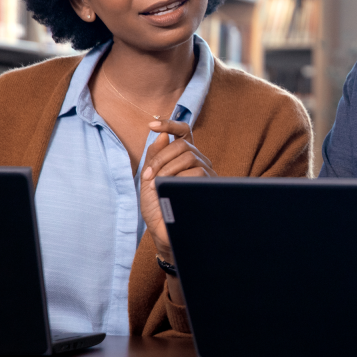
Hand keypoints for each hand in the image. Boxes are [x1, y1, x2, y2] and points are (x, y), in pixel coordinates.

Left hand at [139, 119, 214, 262]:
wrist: (165, 232)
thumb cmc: (158, 207)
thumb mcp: (149, 179)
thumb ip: (154, 157)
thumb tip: (162, 135)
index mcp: (183, 158)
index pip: (183, 133)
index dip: (170, 124)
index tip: (152, 124)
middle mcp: (198, 162)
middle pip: (183, 145)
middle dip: (160, 158)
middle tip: (147, 175)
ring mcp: (206, 174)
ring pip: (189, 157)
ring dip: (167, 169)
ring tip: (156, 187)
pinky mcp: (210, 186)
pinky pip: (196, 173)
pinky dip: (177, 179)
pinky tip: (169, 191)